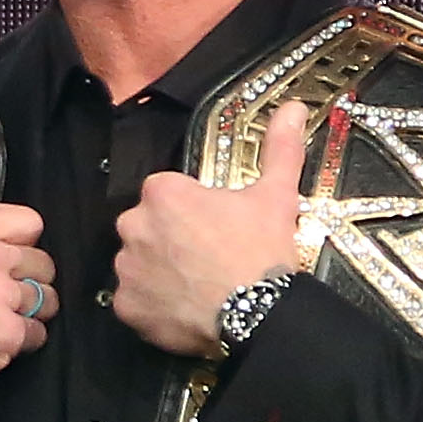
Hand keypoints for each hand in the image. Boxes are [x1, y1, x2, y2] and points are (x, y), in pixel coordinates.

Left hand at [115, 100, 324, 356]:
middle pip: (149, 227)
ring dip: (160, 270)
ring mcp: (127, 269)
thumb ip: (279, 147)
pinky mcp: (127, 307)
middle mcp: (134, 225)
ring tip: (197, 285)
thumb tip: (294, 107)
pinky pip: (136, 301)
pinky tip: (183, 308)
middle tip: (207, 257)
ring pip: (140, 263)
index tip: (215, 227)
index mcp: (163, 192)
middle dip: (171, 238)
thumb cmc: (261, 250)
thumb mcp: (276, 194)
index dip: (192, 210)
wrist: (257, 314)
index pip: (168, 193)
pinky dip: (153, 305)